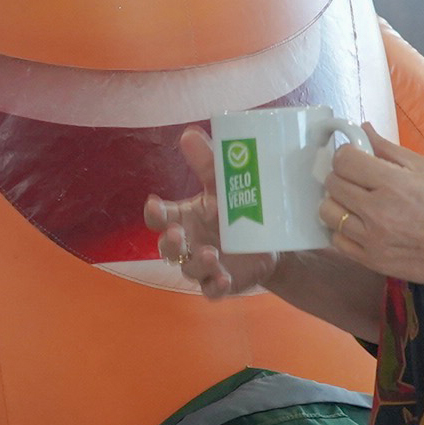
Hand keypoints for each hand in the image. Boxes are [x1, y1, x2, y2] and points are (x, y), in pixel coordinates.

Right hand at [144, 128, 282, 299]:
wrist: (269, 240)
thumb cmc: (236, 208)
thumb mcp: (222, 184)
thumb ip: (206, 162)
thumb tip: (189, 133)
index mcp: (182, 218)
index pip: (158, 218)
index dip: (154, 213)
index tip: (154, 203)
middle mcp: (187, 244)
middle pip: (167, 248)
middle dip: (169, 242)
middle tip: (177, 233)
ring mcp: (203, 265)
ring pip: (189, 269)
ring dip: (197, 263)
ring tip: (211, 254)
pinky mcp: (221, 282)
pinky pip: (212, 291)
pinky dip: (215, 287)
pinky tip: (223, 279)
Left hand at [318, 128, 423, 292]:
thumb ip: (389, 149)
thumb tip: (362, 128)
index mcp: (392, 183)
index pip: (343, 160)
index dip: (347, 154)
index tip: (358, 157)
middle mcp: (377, 211)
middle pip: (332, 184)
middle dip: (342, 176)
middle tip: (360, 179)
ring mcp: (371, 239)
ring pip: (328, 213)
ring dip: (338, 203)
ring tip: (359, 202)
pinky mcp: (371, 261)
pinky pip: (337, 241)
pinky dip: (343, 230)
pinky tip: (361, 225)